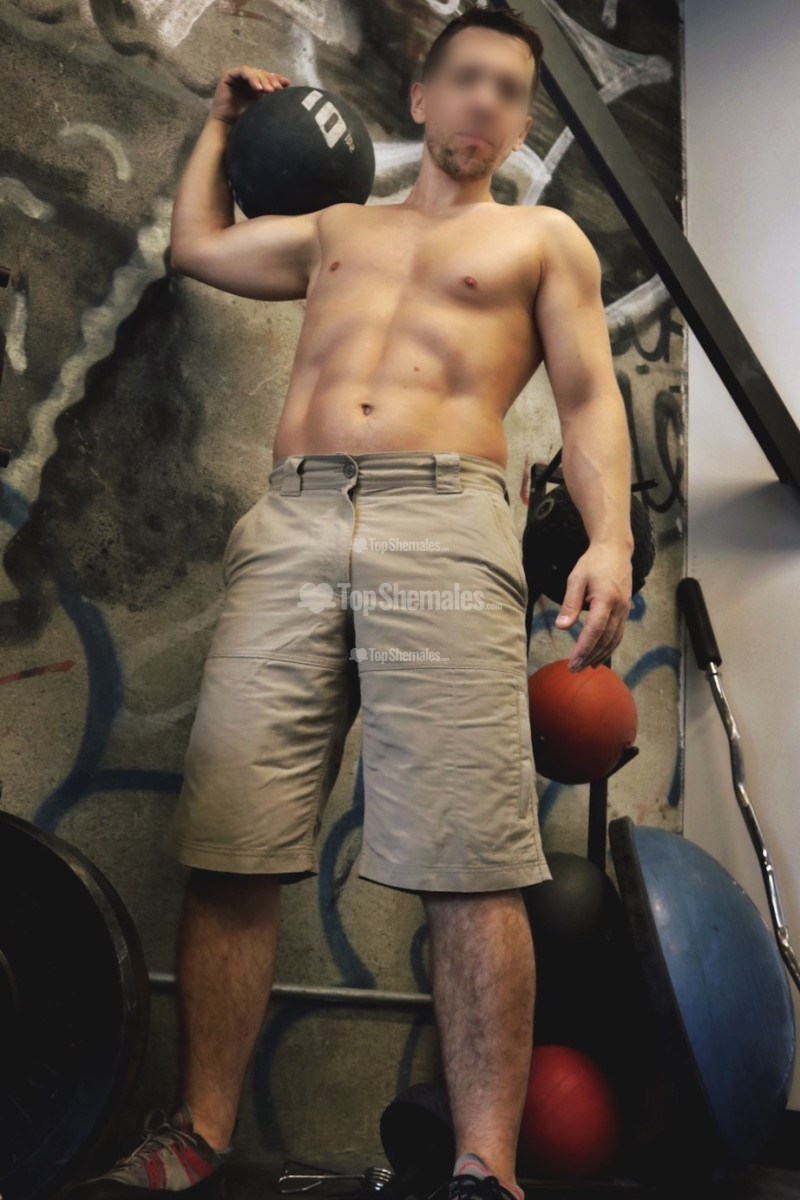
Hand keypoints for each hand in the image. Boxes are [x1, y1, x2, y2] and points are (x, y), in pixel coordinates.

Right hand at [209, 64, 290, 126]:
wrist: (228, 126)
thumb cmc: (243, 119)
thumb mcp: (262, 107)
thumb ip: (271, 98)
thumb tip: (287, 92)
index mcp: (255, 86)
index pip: (268, 78)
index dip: (277, 79)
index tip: (287, 83)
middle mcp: (247, 80)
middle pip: (262, 73)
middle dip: (271, 80)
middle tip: (277, 89)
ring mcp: (237, 76)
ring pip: (254, 72)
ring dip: (262, 79)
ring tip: (268, 90)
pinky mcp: (228, 75)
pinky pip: (243, 71)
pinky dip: (251, 78)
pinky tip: (258, 88)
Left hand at [554, 541, 632, 671]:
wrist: (616, 550)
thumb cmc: (593, 563)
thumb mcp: (576, 579)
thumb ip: (570, 604)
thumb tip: (562, 626)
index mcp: (606, 598)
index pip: (595, 630)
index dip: (584, 648)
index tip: (573, 662)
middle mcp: (619, 607)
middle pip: (605, 639)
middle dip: (590, 656)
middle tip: (574, 669)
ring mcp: (625, 610)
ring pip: (615, 639)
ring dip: (600, 655)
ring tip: (586, 667)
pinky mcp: (626, 611)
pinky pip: (619, 634)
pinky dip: (609, 647)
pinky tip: (599, 655)